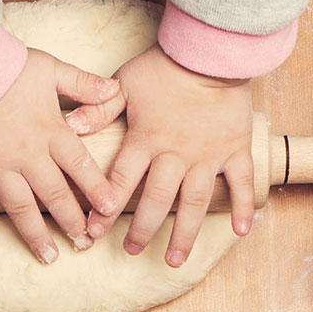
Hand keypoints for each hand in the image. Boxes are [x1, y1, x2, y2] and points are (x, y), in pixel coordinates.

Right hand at [0, 49, 119, 263]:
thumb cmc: (5, 65)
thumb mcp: (50, 68)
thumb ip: (83, 83)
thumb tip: (115, 89)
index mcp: (50, 132)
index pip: (81, 167)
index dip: (98, 190)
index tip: (110, 210)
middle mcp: (26, 155)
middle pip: (54, 195)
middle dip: (71, 222)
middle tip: (84, 244)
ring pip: (19, 207)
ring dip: (35, 234)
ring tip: (50, 256)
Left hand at [68, 44, 253, 267]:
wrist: (211, 52)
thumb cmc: (165, 65)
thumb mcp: (124, 82)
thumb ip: (99, 108)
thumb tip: (69, 127)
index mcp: (146, 139)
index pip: (121, 181)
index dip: (105, 208)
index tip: (94, 231)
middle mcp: (176, 154)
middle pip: (156, 200)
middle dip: (142, 229)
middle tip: (132, 251)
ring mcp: (208, 155)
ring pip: (194, 201)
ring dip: (184, 233)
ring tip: (175, 260)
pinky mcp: (235, 149)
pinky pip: (242, 182)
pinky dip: (243, 206)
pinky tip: (240, 232)